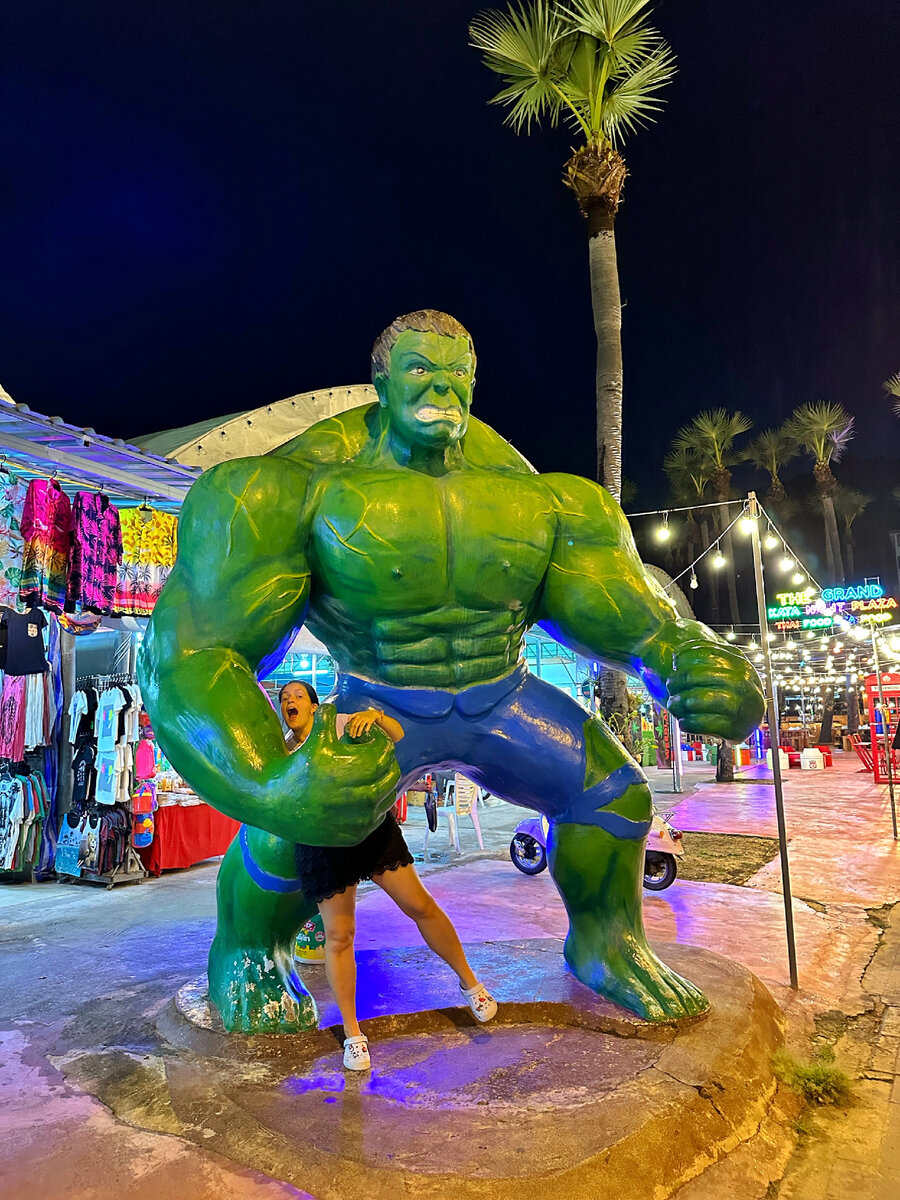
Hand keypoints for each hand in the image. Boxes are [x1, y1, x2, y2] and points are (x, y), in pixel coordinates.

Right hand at [269, 704, 399, 846]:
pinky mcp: (355, 836)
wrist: (275, 805)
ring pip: (388, 796)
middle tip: (368, 755)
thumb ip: (326, 718)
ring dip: (382, 781)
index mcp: (350, 770)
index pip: (385, 752)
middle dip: (383, 761)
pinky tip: (360, 794)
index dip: (378, 740)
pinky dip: (376, 803)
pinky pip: (379, 816)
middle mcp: (358, 797)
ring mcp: (358, 820)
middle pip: (391, 773)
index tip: (364, 739)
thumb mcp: (312, 740)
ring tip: (364, 774)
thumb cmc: (296, 768)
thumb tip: (334, 704)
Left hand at [344, 708, 380, 739]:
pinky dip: (367, 727)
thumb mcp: (357, 714)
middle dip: (354, 732)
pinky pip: (368, 724)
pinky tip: (366, 731)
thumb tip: (347, 721)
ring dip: (359, 731)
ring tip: (358, 735)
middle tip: (353, 736)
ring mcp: (365, 718)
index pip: (352, 723)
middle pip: (356, 725)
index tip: (350, 734)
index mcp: (357, 716)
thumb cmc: (364, 715)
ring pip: (361, 725)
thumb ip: (352, 716)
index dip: (350, 729)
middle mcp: (360, 717)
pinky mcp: (370, 720)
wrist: (373, 713)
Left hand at [665, 639, 764, 742]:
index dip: (688, 657)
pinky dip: (692, 722)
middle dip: (682, 680)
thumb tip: (672, 625)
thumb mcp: (711, 661)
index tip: (675, 662)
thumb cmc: (715, 687)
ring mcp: (744, 707)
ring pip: (709, 699)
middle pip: (705, 675)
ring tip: (674, 702)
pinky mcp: (738, 730)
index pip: (710, 653)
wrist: (740, 719)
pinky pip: (711, 725)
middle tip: (670, 685)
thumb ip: (698, 646)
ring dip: (684, 701)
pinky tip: (683, 721)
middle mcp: (746, 683)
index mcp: (739, 662)